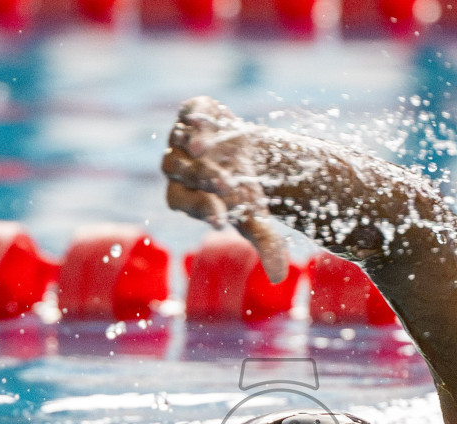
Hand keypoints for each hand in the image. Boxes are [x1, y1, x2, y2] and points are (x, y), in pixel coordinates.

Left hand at [161, 96, 289, 283]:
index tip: (222, 217)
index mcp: (182, 195)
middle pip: (181, 172)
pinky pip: (190, 111)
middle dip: (204, 177)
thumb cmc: (244, 193)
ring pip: (180, 144)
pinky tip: (209, 120)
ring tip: (208, 149)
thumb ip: (264, 244)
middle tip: (227, 183)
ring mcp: (180, 138)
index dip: (201, 208)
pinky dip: (198, 115)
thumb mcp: (255, 217)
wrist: (246, 156)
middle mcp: (176, 166)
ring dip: (195, 145)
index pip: (183, 201)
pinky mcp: (194, 112)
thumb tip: (280, 278)